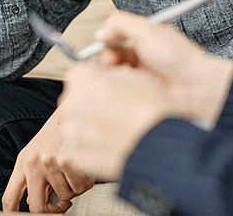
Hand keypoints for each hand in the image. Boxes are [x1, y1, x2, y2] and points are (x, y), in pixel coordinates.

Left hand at [1, 107, 94, 212]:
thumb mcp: (36, 152)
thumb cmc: (57, 132)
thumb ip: (32, 176)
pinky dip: (85, 182)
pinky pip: (80, 188)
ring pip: (65, 197)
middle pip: (37, 207)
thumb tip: (33, 202)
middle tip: (61, 205)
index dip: (12, 214)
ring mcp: (50, 162)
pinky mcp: (68, 160)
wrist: (74, 110)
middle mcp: (33, 163)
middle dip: (52, 211)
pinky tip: (83, 168)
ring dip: (73, 189)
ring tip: (74, 172)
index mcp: (23, 162)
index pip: (9, 198)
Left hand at [57, 64, 182, 180]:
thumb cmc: (152, 110)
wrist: (160, 146)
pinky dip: (92, 149)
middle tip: (114, 113)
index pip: (79, 76)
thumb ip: (112, 76)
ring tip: (115, 133)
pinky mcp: (78, 156)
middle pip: (74, 101)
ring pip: (76, 126)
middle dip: (89, 105)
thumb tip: (108, 80)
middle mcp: (72, 104)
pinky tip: (112, 148)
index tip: (106, 90)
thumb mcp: (135, 77)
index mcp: (83, 79)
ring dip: (89, 128)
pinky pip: (79, 149)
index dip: (95, 82)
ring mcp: (73, 132)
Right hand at [96, 11, 232, 126]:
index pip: (114, 36)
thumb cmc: (179, 58)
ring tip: (122, 76)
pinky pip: (120, 89)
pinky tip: (128, 87)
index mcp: (143, 38)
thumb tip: (100, 32)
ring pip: (114, 73)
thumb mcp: (148, 30)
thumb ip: (121, 23)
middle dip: (106, 58)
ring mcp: (140, 75)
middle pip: (110, 56)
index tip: (102, 43)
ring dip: (113, 73)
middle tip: (110, 63)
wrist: (196, 87)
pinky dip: (120, 87)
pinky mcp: (140, 93)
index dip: (106, 40)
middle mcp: (140, 55)